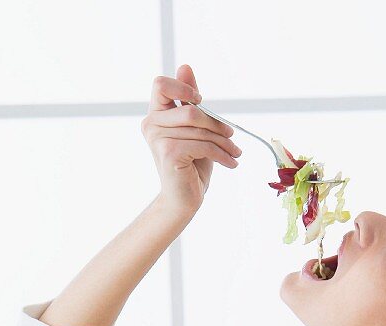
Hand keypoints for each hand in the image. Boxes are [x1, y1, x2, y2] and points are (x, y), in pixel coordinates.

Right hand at [141, 62, 241, 214]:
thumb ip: (189, 100)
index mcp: (155, 114)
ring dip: (224, 142)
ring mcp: (157, 139)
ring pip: (200, 129)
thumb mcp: (194, 128)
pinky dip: (222, 154)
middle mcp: (151, 124)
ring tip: (234, 152)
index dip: (183, 88)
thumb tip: (185, 66)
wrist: (184, 199)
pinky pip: (203, 145)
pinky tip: (231, 162)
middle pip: (191, 111)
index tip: (200, 101)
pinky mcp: (168, 153)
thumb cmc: (191, 164)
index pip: (161, 84)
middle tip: (232, 136)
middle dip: (217, 124)